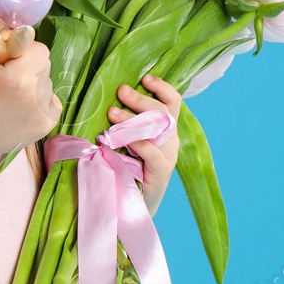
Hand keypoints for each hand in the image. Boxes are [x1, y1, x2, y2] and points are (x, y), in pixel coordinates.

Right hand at [0, 11, 61, 161]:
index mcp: (19, 77)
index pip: (39, 48)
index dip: (21, 51)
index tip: (5, 62)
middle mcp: (36, 95)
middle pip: (44, 63)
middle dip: (28, 64)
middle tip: (5, 78)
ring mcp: (44, 112)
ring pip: (47, 81)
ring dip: (32, 82)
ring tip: (10, 96)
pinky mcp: (48, 124)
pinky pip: (52, 99)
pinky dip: (39, 99)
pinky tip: (20, 107)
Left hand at [109, 74, 181, 216]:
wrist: (134, 205)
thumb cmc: (129, 167)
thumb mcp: (131, 140)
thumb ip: (129, 122)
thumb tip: (111, 99)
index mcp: (166, 129)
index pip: (172, 102)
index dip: (162, 87)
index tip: (145, 77)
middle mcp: (171, 139)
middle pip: (163, 111)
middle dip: (141, 98)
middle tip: (121, 91)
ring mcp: (168, 156)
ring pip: (156, 130)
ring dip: (132, 119)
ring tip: (111, 113)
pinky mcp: (161, 172)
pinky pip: (152, 152)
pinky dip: (137, 142)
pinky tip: (121, 139)